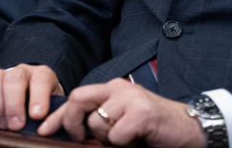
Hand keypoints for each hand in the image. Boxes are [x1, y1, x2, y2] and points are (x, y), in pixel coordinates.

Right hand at [0, 64, 63, 130]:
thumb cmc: (42, 109)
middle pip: (14, 77)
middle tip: (16, 126)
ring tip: (3, 126)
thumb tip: (45, 128)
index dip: (39, 96)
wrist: (28, 105)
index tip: (37, 116)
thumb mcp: (52, 110)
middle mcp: (20, 71)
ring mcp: (0, 76)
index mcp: (41, 74)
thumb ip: (50, 115)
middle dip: (14, 103)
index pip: (41, 78)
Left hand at [39, 79, 205, 146]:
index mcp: (112, 89)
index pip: (76, 97)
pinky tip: (138, 140)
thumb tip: (73, 132)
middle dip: (72, 123)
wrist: (189, 129)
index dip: (57, 116)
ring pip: (97, 123)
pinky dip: (123, 144)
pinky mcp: (142, 114)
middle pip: (78, 100)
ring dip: (106, 139)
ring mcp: (131, 99)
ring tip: (126, 139)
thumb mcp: (122, 120)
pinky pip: (116, 136)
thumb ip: (100, 120)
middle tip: (82, 139)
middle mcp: (119, 89)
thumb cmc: (153, 128)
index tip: (43, 131)